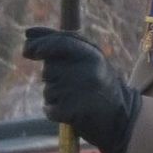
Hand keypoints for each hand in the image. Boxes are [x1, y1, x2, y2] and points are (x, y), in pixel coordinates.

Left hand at [22, 26, 142, 152]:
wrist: (124, 118)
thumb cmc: (100, 82)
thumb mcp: (90, 57)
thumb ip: (61, 42)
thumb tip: (27, 34)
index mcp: (92, 55)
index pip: (59, 43)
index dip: (40, 45)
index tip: (28, 51)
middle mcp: (87, 71)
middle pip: (48, 69)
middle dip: (54, 77)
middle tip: (76, 84)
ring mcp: (80, 92)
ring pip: (48, 90)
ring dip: (55, 96)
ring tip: (78, 98)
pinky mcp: (74, 113)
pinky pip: (49, 109)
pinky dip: (54, 112)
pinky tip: (71, 112)